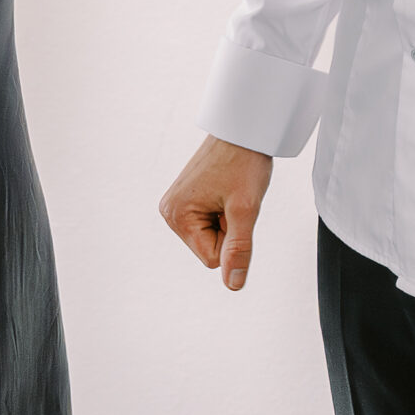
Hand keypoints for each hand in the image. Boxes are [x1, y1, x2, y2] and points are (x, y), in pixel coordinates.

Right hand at [159, 137, 272, 290]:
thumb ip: (238, 249)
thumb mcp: (244, 208)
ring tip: (229, 191)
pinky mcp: (187, 201)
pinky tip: (224, 190)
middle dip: (228, 229)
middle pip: (209, 250)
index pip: (212, 259)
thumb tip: (233, 284)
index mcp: (177, 216)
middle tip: (232, 197)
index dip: (232, 238)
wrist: (243, 130)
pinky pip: (210, 223)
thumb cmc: (242, 161)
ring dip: (226, 220)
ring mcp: (177, 206)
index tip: (234, 206)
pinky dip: (223, 212)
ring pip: (212, 238)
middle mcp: (170, 212)